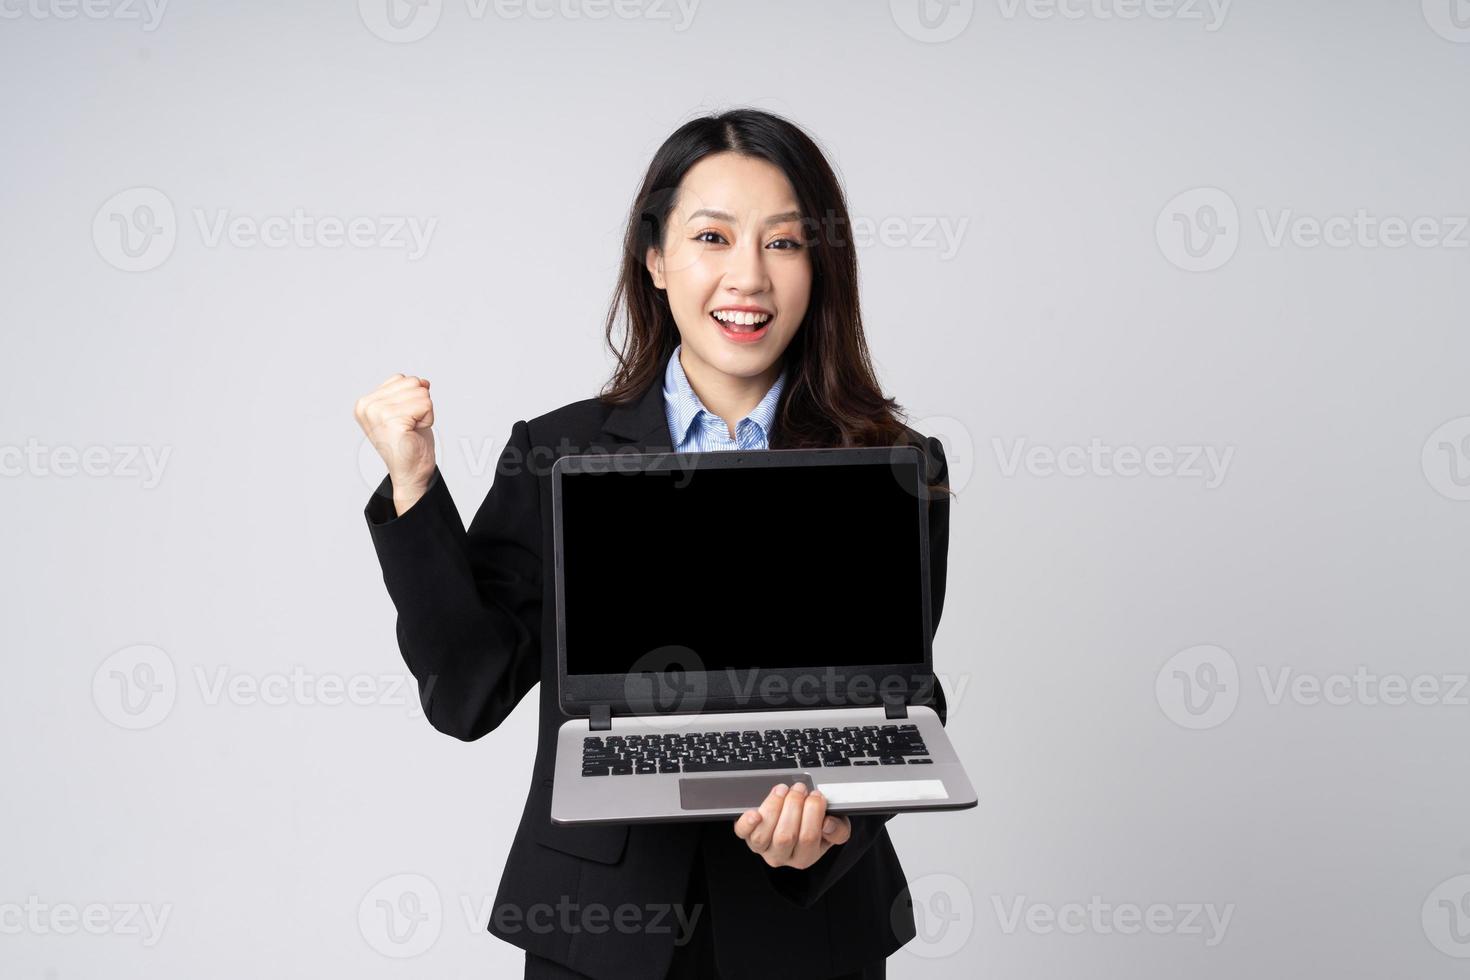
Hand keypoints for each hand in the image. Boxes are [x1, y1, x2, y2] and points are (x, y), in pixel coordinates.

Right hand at [354, 374, 435, 512]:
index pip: (402, 379)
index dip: (412, 399)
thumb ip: (408, 391)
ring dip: (424, 413)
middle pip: (412, 383)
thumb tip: (423, 381)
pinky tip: (415, 433)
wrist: (411, 473)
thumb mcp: (406, 409)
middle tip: (410, 426)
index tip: (403, 420)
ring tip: (412, 430)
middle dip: (420, 405)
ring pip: (421, 393)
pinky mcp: (393, 422)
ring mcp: (378, 414)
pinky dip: (427, 420)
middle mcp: (367, 406)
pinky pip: (426, 405)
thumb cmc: (409, 443)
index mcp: (365, 403)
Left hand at [733, 782, 850, 869]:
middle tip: (801, 789)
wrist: (795, 825)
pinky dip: (748, 822)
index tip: (817, 795)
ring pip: (764, 834)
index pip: (809, 838)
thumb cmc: (814, 826)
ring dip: (774, 807)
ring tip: (783, 791)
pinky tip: (755, 813)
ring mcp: (762, 847)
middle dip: (794, 806)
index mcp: (805, 857)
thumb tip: (829, 824)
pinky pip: (743, 832)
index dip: (813, 812)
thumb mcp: (833, 829)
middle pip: (785, 836)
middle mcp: (782, 856)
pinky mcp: (747, 835)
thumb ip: (838, 829)